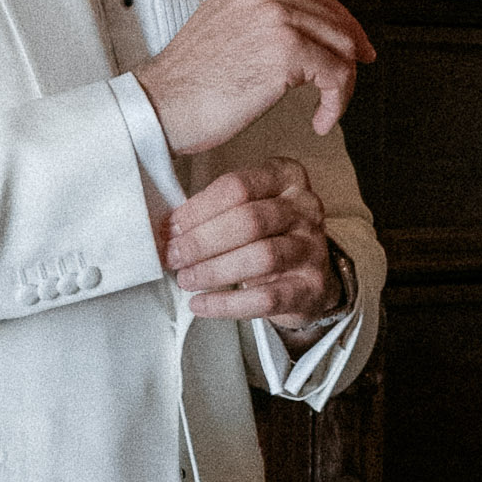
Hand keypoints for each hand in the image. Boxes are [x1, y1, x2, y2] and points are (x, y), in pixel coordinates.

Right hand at [136, 0, 372, 149]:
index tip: (353, 46)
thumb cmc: (188, 82)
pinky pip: (337, 76)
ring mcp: (278, 17)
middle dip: (349, 52)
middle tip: (352, 77)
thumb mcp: (225, 26)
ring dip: (341, 84)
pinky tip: (321, 120)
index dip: (340, 22)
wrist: (161, 106)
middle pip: (334, 17)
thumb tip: (309, 35)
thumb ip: (262, 20)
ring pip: (341, 47)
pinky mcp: (288, 52)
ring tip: (328, 109)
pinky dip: (336, 103)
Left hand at [160, 158, 339, 321]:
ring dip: (214, 270)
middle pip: (249, 220)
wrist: (309, 277)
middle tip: (174, 256)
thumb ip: (214, 210)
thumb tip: (168, 229)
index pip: (237, 186)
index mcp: (286, 177)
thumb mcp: (248, 208)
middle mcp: (305, 209)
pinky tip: (201, 303)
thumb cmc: (268, 235)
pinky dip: (227, 304)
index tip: (172, 227)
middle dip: (202, 241)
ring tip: (186, 279)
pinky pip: (266, 298)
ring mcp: (312, 248)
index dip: (198, 209)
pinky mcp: (311, 287)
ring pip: (261, 257)